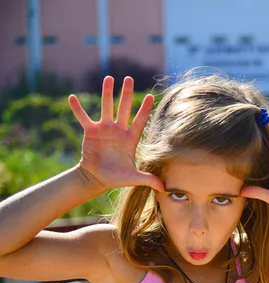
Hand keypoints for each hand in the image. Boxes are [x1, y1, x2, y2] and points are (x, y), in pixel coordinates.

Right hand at [69, 76, 163, 191]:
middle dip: (127, 94)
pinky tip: (72, 98)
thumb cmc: (117, 177)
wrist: (97, 178)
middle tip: (129, 78)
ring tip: (108, 78)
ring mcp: (104, 129)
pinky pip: (83, 118)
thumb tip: (165, 188)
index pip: (140, 121)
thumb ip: (148, 180)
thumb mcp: (134, 178)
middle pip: (124, 108)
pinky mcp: (90, 132)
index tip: (151, 96)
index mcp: (131, 139)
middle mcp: (118, 130)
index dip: (144, 109)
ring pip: (106, 107)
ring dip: (107, 93)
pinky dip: (78, 109)